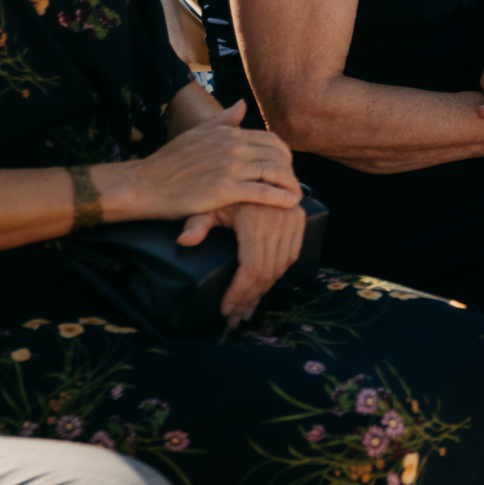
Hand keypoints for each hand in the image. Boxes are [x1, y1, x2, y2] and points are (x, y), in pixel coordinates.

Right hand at [104, 100, 301, 221]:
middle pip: (277, 155)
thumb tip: (241, 105)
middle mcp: (232, 146)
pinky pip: (262, 193)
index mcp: (228, 133)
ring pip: (274, 173)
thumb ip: (222, 121)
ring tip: (296, 197)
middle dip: (290, 171)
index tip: (287, 168)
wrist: (144, 184)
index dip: (284, 155)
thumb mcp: (196, 134)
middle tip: (294, 184)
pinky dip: (280, 198)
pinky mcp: (224, 189)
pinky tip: (289, 204)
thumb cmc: (167, 163)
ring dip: (290, 185)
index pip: (270, 139)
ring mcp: (229, 167)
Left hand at [180, 199, 305, 327]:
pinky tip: (262, 288)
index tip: (225, 310)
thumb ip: (197, 223)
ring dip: (264, 291)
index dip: (239, 292)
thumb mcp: (207, 203)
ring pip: (280, 268)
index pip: (251, 267)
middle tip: (235, 317)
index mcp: (254, 218)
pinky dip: (277, 275)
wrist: (253, 167)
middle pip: (266, 273)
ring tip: (246, 308)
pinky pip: (291, 256)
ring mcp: (291, 219)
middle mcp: (277, 219)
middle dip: (249, 298)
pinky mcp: (299, 220)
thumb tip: (184, 241)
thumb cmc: (223, 189)